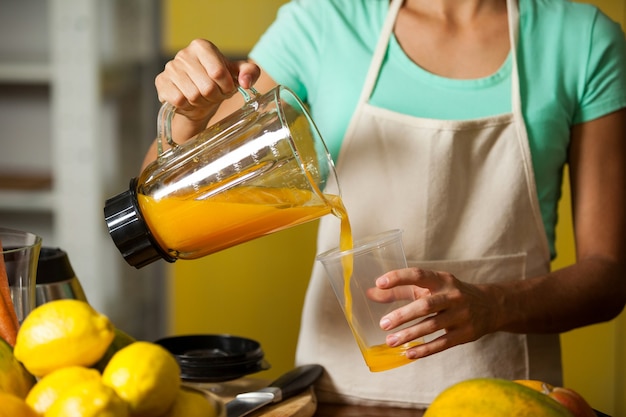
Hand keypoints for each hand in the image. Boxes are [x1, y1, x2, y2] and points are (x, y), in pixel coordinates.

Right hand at [155, 39, 260, 123]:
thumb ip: (250, 73)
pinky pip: (178, 100)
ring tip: (202, 97)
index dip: (226, 86)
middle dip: (215, 96)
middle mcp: (184, 54)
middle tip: (214, 95)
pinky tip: (189, 100)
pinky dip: (187, 105)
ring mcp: (170, 68)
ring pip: (193, 95)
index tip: (227, 88)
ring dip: (202, 102)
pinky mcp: (161, 82)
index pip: (218, 72)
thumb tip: (245, 82)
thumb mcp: (238, 76)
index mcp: (202, 46)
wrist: (199, 99)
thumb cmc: (219, 83)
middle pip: (207, 86)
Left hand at [376, 267, 498, 358]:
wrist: (490, 306)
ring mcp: (461, 315)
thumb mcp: (429, 287)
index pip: (419, 275)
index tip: (380, 282)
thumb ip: (399, 290)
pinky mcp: (465, 334)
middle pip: (426, 305)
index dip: (399, 277)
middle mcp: (452, 296)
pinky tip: (409, 353)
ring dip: (410, 335)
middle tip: (383, 324)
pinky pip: (442, 343)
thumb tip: (371, 292)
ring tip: (390, 341)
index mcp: (441, 279)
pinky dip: (425, 349)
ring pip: (432, 326)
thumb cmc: (450, 294)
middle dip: (403, 315)